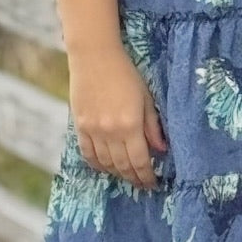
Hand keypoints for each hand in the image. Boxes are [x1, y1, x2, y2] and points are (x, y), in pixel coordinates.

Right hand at [68, 44, 167, 189]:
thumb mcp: (146, 98)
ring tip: (127, 176)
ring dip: (117, 173)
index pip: (140, 161)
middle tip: (142, 183)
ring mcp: (92, 131)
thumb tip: (162, 149)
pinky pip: (88, 154)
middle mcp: (110, 132)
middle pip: (122, 166)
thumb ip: (152, 126)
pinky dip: (98, 165)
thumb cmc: (126, 74)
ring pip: (105, 164)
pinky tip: (106, 167)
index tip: (152, 183)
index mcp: (130, 125)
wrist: (94, 57)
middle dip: (134, 178)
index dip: (147, 176)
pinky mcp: (79, 126)